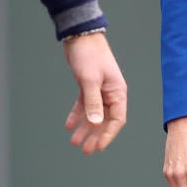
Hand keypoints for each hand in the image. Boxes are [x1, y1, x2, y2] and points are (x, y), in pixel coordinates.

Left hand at [62, 32, 126, 152]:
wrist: (80, 36)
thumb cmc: (89, 55)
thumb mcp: (90, 80)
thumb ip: (93, 102)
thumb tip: (96, 123)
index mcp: (117, 92)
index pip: (117, 120)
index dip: (108, 135)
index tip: (97, 147)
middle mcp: (111, 93)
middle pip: (105, 120)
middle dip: (95, 135)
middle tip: (84, 150)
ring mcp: (99, 90)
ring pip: (93, 114)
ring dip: (84, 128)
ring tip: (74, 141)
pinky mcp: (88, 86)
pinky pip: (84, 105)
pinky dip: (77, 115)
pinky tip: (69, 125)